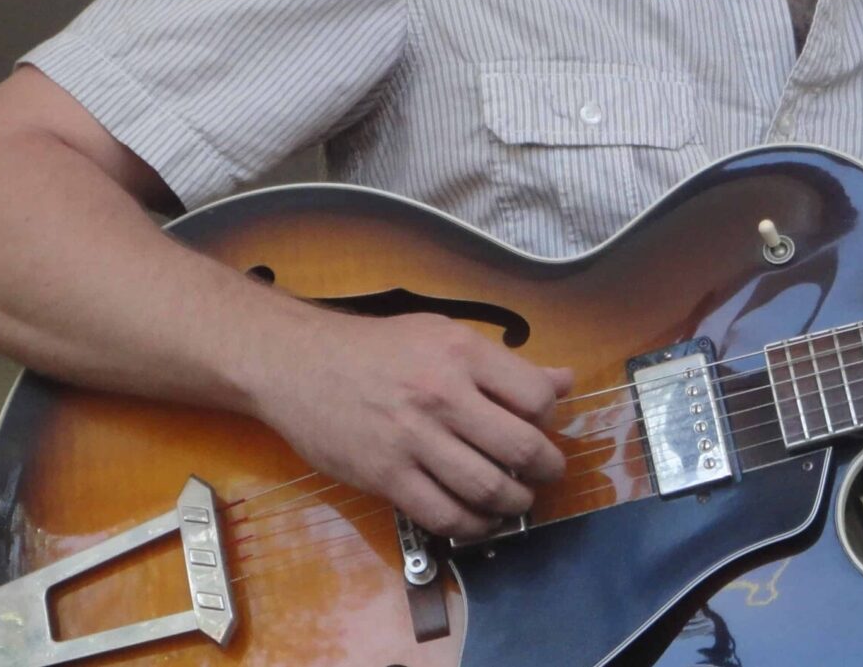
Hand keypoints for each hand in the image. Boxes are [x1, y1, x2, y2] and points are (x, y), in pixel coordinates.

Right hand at [248, 310, 573, 539]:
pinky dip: (473, 526)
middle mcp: (441, 395)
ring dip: (515, 502)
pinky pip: (444, 515)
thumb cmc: (377, 349)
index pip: (535, 397)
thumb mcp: (444, 337)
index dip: (550, 418)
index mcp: (461, 354)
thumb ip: (505, 365)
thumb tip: (564, 381)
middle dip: (546, 468)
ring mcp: (412, 439)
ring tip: (518, 499)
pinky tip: (480, 520)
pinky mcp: (385, 476)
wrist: (298, 365)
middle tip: (546, 472)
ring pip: (487, 488)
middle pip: (520, 447)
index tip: (543, 427)